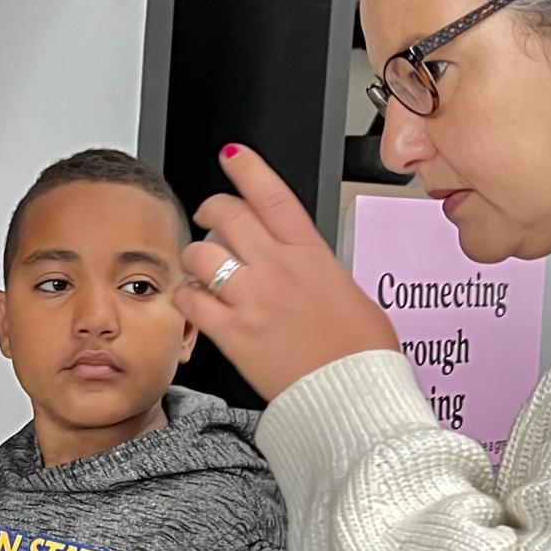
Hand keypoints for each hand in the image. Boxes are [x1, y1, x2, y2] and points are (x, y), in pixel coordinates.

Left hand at [177, 146, 398, 401]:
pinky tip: (195, 302)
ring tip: (200, 266)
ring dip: (195, 255)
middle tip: (208, 215)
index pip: (271, 195)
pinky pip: (192, 301)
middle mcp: (277, 269)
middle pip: (227, 215)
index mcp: (310, 254)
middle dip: (211, 208)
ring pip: (201, 254)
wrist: (354, 395)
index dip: (247, 167)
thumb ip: (321, 273)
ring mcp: (252, 299)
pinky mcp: (233, 333)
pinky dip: (187, 297)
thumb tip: (310, 270)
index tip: (232, 155)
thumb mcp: (354, 295)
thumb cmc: (363, 354)